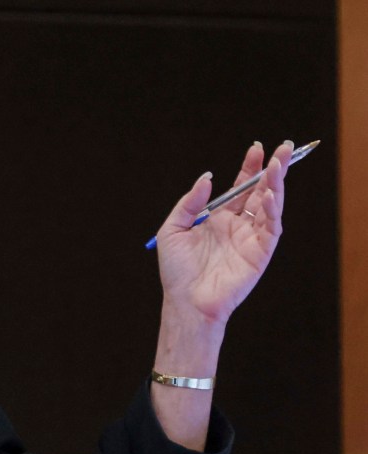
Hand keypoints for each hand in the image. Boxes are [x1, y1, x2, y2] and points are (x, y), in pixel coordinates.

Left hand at [149, 141, 293, 450]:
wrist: (184, 301)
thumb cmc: (176, 270)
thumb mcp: (174, 228)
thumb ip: (191, 202)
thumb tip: (208, 177)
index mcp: (218, 218)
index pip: (239, 187)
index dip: (248, 167)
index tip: (255, 147)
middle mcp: (237, 225)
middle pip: (260, 191)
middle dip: (272, 169)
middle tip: (284, 147)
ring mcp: (250, 238)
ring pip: (270, 205)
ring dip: (276, 184)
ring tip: (279, 164)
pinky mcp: (260, 253)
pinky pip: (271, 227)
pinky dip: (272, 209)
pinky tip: (270, 194)